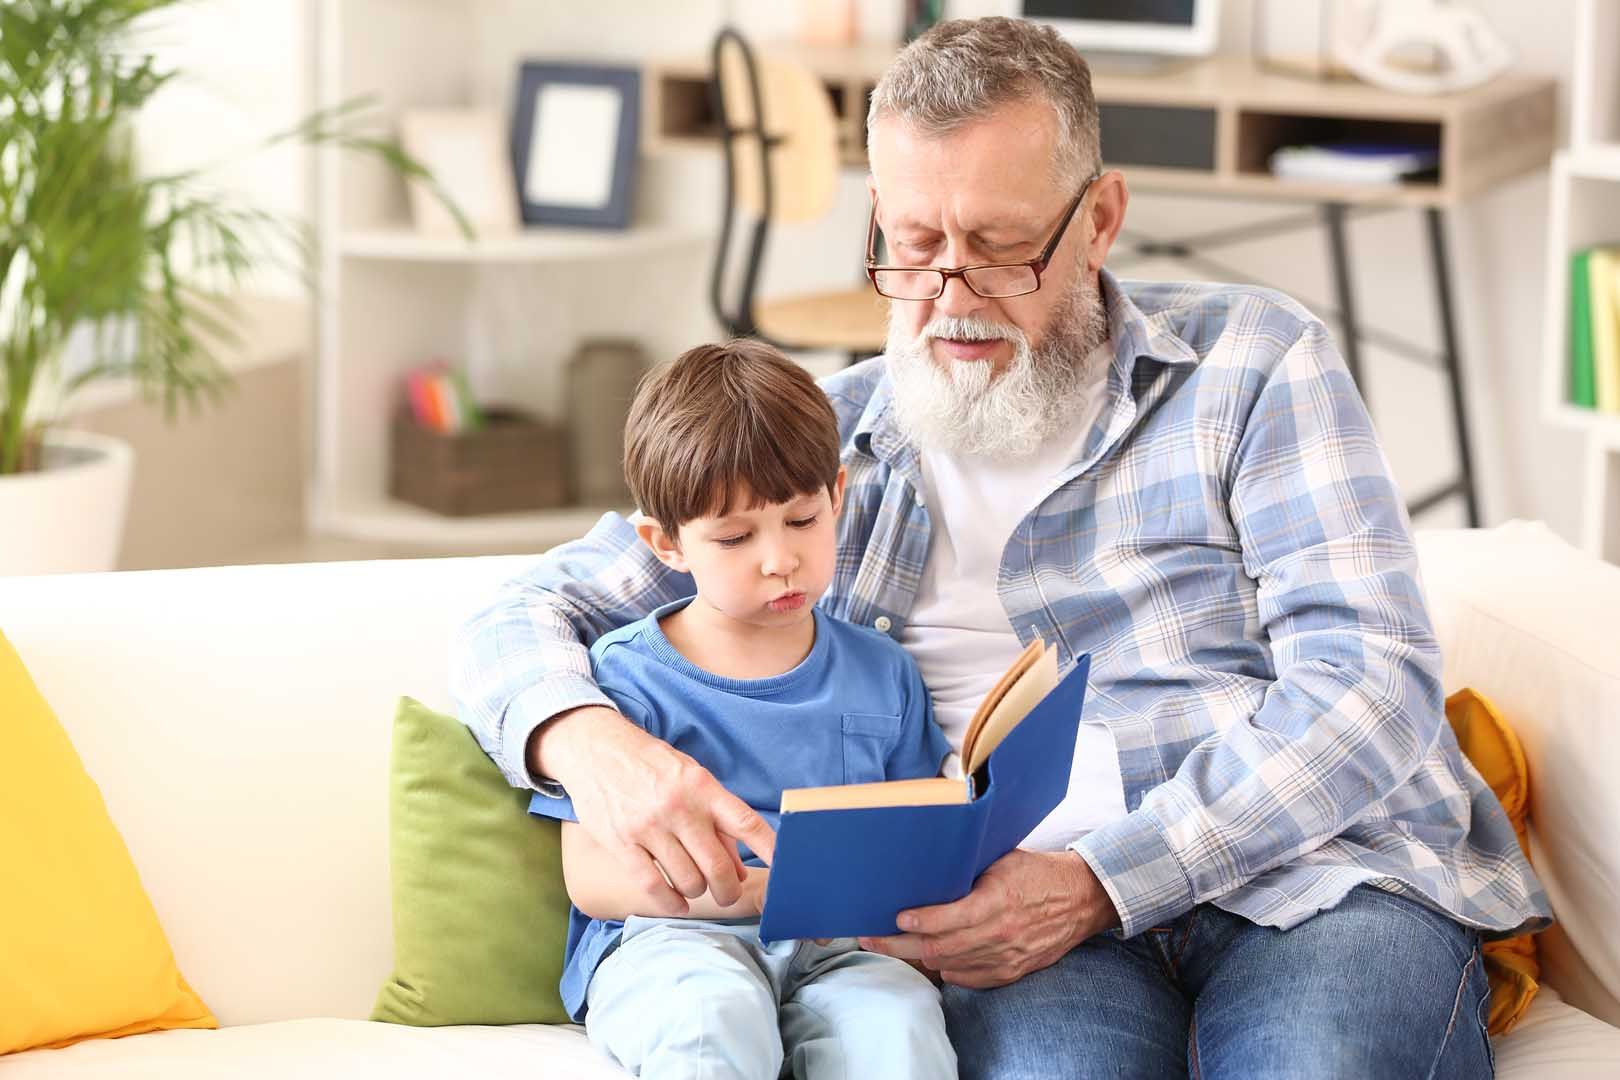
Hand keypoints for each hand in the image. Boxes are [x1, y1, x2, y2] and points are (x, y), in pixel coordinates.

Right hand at [535, 705, 776, 913]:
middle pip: (717, 866)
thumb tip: (739, 868)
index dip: (770, 851)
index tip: (786, 870)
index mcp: (703, 787)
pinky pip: (653, 887)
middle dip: (728, 890)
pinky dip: (670, 903)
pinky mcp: (622, 843)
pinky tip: (676, 903)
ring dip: (697, 892)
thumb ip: (717, 820)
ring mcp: (649, 826)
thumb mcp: (691, 778)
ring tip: (695, 886)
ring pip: (688, 881)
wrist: (596, 749)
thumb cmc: (651, 765)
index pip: (746, 823)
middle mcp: (679, 807)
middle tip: (728, 893)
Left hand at [859, 849, 1118, 988]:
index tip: (894, 918)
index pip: (948, 919)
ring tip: (892, 945)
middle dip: (898, 945)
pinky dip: (945, 968)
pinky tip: (930, 956)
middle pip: (938, 948)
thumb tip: (925, 866)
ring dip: (917, 957)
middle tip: (869, 938)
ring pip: (948, 965)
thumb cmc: (1036, 873)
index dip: (917, 921)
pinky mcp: (1011, 972)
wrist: (1080, 900)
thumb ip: (967, 869)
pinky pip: (967, 978)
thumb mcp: (1001, 860)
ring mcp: (1006, 957)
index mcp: (997, 901)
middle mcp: (1000, 934)